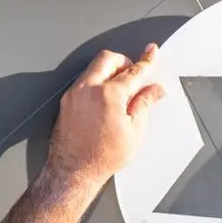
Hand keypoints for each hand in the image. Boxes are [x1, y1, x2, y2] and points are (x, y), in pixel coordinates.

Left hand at [42, 45, 163, 195]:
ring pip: (94, 67)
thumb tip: (155, 90)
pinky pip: (84, 81)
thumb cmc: (101, 157)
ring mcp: (74, 93)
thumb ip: (144, 104)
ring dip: (109, 71)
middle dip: (123, 61)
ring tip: (120, 90)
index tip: (151, 52)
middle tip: (133, 73)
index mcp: (109, 94)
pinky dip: (96, 82)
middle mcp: (88, 88)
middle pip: (108, 58)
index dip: (146, 60)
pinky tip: (104, 98)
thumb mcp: (134, 131)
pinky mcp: (66, 100)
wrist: (74, 170)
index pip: (133, 71)